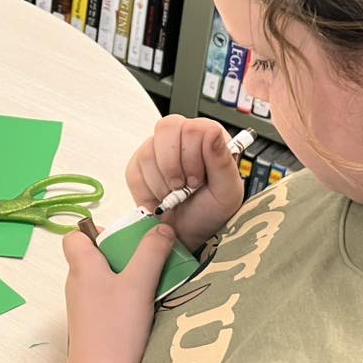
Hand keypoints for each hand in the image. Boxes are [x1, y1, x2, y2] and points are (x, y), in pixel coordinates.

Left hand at [62, 224, 175, 362]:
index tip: (123, 239)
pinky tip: (145, 311)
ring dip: (127, 278)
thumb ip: (152, 252)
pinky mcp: (91, 326)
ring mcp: (83, 307)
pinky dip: (124, 300)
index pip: (75, 236)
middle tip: (148, 262)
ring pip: (103, 280)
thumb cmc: (116, 327)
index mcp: (82, 266)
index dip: (96, 231)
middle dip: (122, 255)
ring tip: (152, 287)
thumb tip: (162, 228)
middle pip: (94, 257)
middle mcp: (77, 283)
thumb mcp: (139, 283)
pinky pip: (107, 301)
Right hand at [126, 116, 244, 251]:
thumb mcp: (227, 192)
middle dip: (174, 166)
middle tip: (184, 187)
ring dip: (163, 182)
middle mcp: (180, 137)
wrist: (187, 234)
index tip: (198, 180)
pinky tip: (161, 196)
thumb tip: (212, 132)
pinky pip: (135, 170)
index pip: (194, 127)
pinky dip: (148, 190)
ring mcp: (155, 149)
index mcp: (207, 137)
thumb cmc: (209, 212)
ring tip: (175, 195)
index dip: (193, 155)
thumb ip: (223, 161)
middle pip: (167, 129)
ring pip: (149, 151)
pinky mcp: (137, 165)